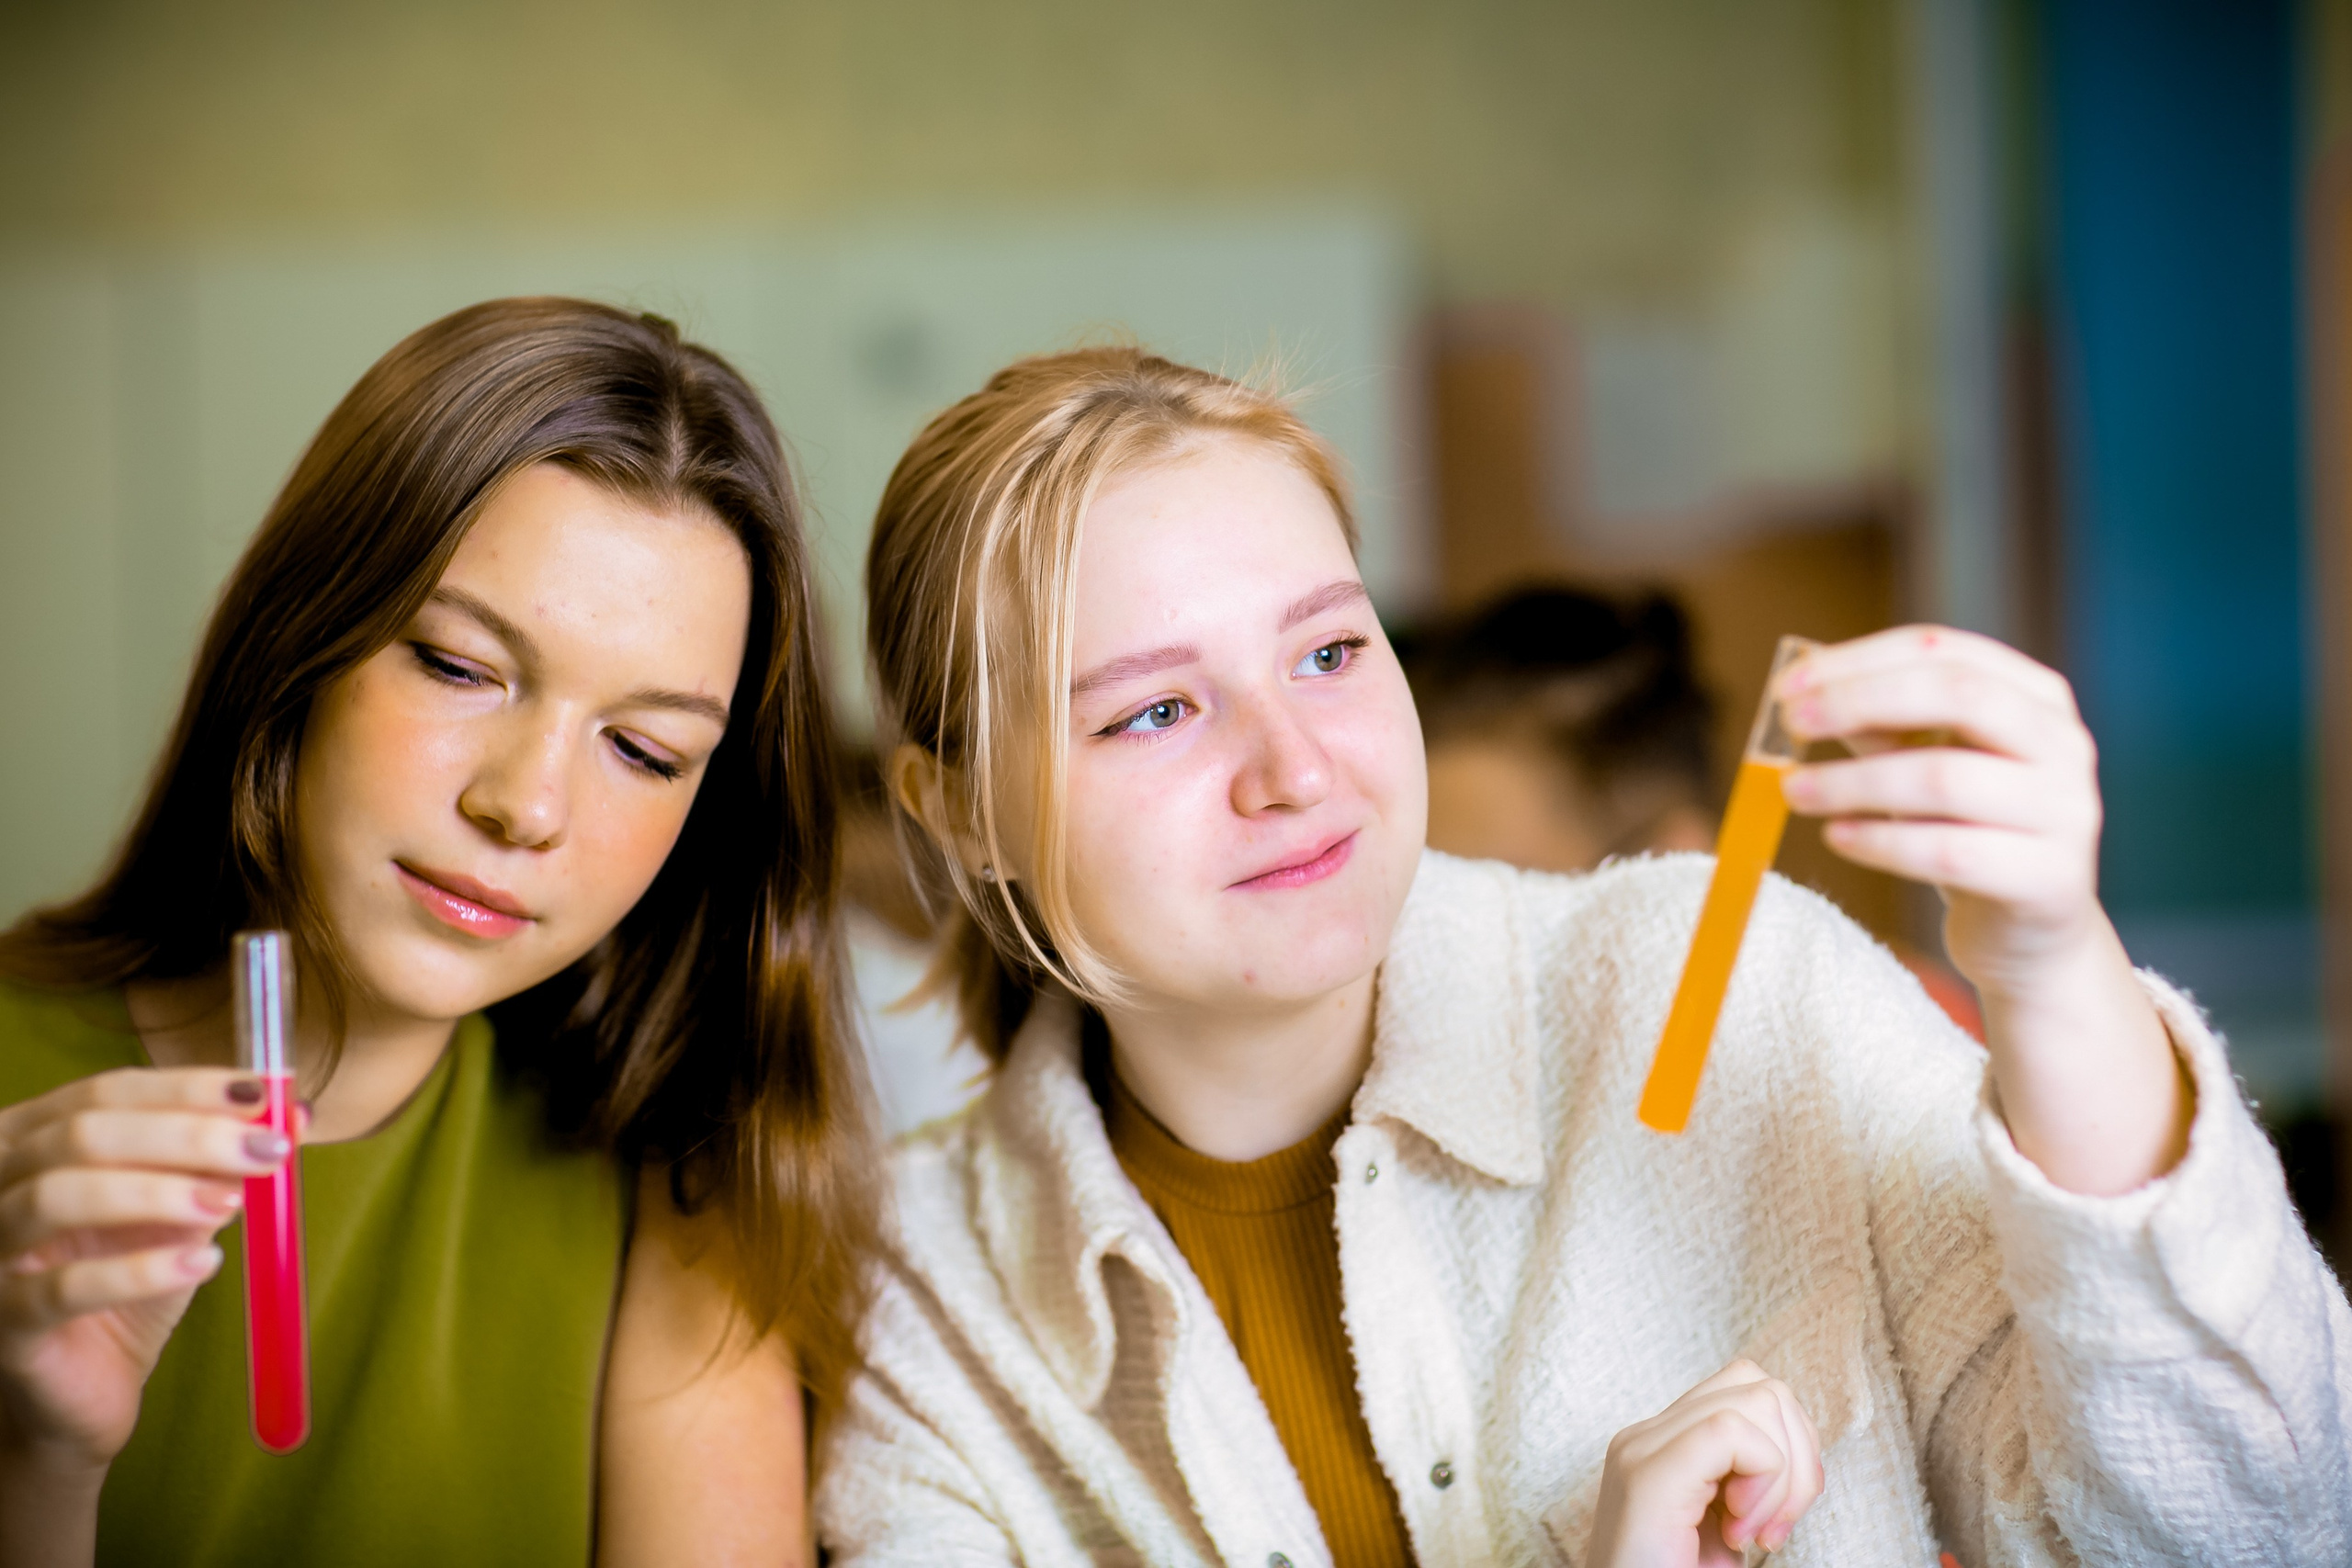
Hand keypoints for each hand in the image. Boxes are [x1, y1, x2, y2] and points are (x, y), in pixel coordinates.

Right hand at [0, 1067, 292, 1473]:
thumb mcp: (179, 1215)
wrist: (86, 1386)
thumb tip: (291, 1112)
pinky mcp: (5, 1322)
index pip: (104, 1092)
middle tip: (264, 1151)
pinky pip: (63, 1288)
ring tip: (231, 1205)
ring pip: (58, 1195)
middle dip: (186, 1135)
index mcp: (32, 1142)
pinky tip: (202, 1265)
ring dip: (158, 1191)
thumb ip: (220, 1166)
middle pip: (81, 1133)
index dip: (186, 1088)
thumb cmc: (126, 1284)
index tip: (261, 1094)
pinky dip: (141, 1271)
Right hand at [1585, 1359, 1822, 1566]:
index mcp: (1663, 1446)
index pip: (1747, 1390)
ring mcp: (1640, 1451)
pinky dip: (1762, 1482)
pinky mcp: (1646, 1477)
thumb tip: (1800, 1441)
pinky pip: (1730, 1432)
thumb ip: (1743, 1481)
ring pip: (1756, 1397)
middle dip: (1798, 1457)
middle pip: (1759, 1384)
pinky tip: (1738, 1535)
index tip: (1775, 1522)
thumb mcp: (1722, 1531)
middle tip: (1771, 1530)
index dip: (1791, 1446)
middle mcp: (1645, 1437)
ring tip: (1752, 1533)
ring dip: (1783, 1473)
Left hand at [1776, 626, 2187, 1193]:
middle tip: (1785, 721)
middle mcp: (2061, 749)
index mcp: (2031, 703)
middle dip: (1862, 702)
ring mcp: (2067, 815)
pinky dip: (1888, 836)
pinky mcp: (2051, 883)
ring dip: (1859, 778)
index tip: (1793, 681)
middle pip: (1955, 696)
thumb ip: (1880, 731)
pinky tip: (1838, 835)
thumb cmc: (1963, 845)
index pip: (1946, 650)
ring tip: (1794, 792)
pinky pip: (1957, 849)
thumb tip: (1795, 689)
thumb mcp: (1926, 775)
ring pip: (1950, 774)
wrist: (2034, 953)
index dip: (1865, 660)